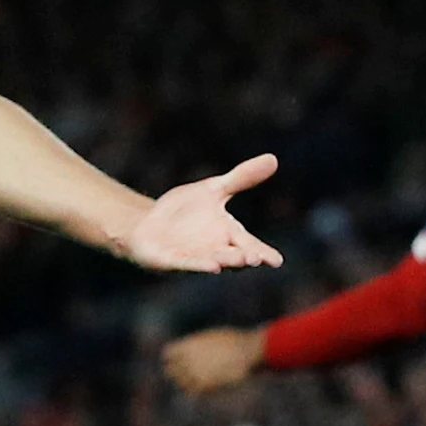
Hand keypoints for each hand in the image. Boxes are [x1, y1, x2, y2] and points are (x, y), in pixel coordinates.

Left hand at [116, 154, 282, 271]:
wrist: (148, 224)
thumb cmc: (184, 211)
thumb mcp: (213, 189)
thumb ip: (241, 178)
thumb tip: (273, 158)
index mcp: (227, 234)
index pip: (250, 245)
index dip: (263, 252)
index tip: (277, 260)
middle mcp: (214, 249)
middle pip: (234, 256)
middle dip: (246, 257)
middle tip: (258, 259)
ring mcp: (194, 257)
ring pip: (215, 261)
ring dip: (227, 261)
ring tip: (244, 260)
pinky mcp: (173, 261)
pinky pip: (188, 264)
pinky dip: (200, 265)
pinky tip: (213, 267)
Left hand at [163, 326, 266, 393]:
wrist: (246, 352)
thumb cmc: (235, 341)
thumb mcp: (212, 338)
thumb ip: (199, 345)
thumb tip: (197, 348)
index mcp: (188, 345)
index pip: (167, 354)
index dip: (172, 359)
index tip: (180, 362)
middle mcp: (186, 359)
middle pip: (169, 371)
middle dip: (176, 373)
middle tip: (188, 375)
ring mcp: (193, 373)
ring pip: (180, 384)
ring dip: (187, 384)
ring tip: (199, 382)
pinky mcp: (203, 385)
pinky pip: (192, 393)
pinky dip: (197, 392)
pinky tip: (207, 388)